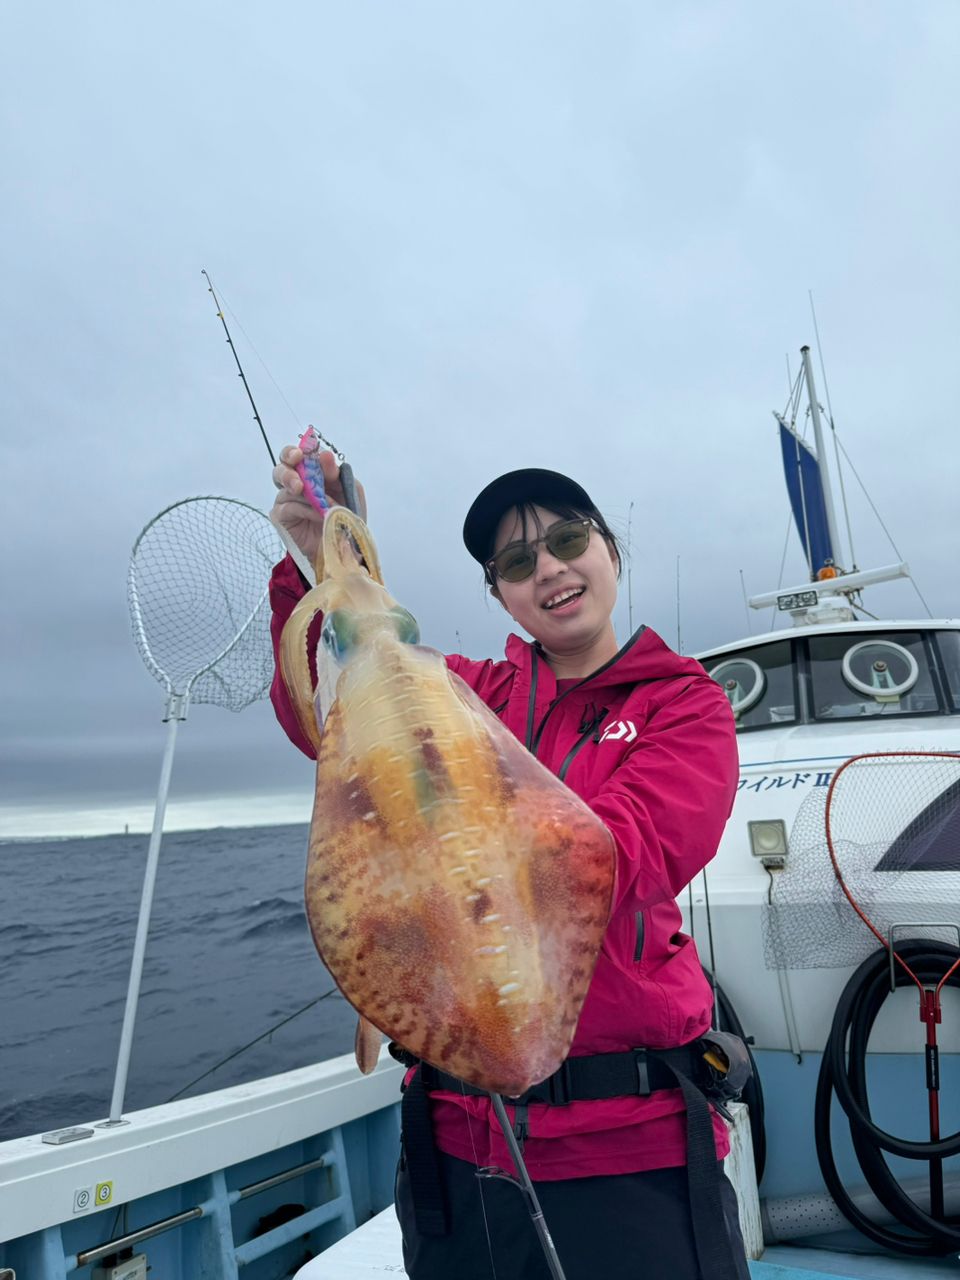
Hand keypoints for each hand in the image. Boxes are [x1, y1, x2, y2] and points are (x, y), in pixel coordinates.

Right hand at [271, 442, 367, 566]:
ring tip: (320, 503)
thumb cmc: (345, 516)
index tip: (305, 455)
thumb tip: (325, 455)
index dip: (299, 452)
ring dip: (307, 494)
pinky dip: (305, 510)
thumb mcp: (350, 492)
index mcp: (312, 473)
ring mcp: (286, 500)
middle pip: (282, 466)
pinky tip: (318, 515)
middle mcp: (296, 483)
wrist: (341, 546)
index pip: (299, 455)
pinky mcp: (281, 517)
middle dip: (288, 466)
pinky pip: (287, 507)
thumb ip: (338, 473)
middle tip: (298, 470)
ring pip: (285, 487)